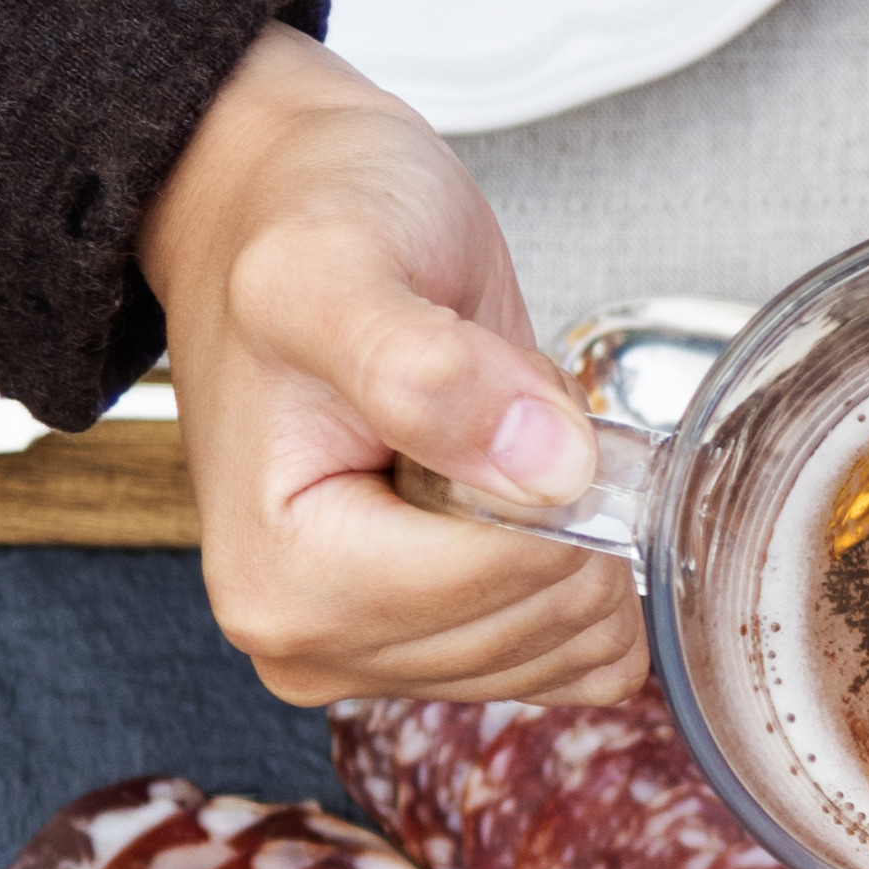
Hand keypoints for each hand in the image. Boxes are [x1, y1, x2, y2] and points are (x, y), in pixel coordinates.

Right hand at [135, 28, 640, 710]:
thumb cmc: (301, 228)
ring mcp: (369, 650)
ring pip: (570, 653)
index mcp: (287, 580)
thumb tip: (546, 468)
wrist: (281, 208)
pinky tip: (525, 489)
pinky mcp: (423, 641)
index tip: (509, 397)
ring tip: (492, 435)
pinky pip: (567, 660)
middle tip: (497, 406)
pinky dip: (586, 570)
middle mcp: (314, 639)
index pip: (508, 582)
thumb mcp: (341, 269)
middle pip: (545, 625)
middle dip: (565, 508)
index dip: (556, 486)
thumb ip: (429, 371)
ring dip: (577, 534)